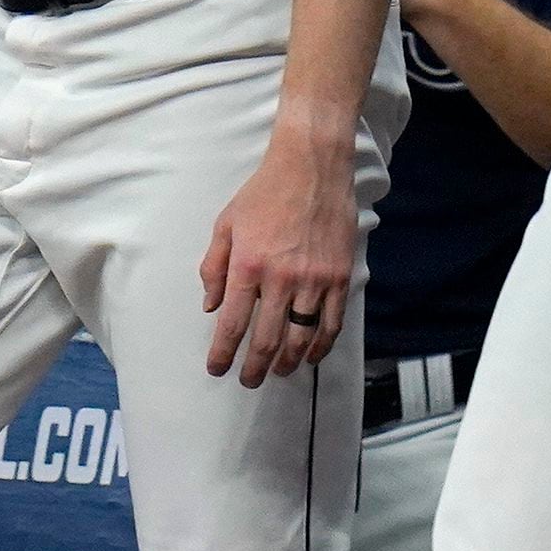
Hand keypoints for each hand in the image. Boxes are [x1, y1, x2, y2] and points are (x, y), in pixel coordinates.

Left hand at [198, 128, 357, 385]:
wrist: (311, 170)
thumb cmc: (262, 195)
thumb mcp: (225, 226)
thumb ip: (214, 268)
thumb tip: (211, 307)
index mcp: (247, 266)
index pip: (232, 323)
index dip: (223, 352)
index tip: (217, 369)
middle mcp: (281, 279)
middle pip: (266, 338)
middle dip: (255, 366)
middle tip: (248, 381)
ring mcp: (314, 280)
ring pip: (301, 336)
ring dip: (287, 360)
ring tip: (277, 373)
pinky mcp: (339, 276)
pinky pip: (332, 322)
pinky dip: (321, 345)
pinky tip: (311, 356)